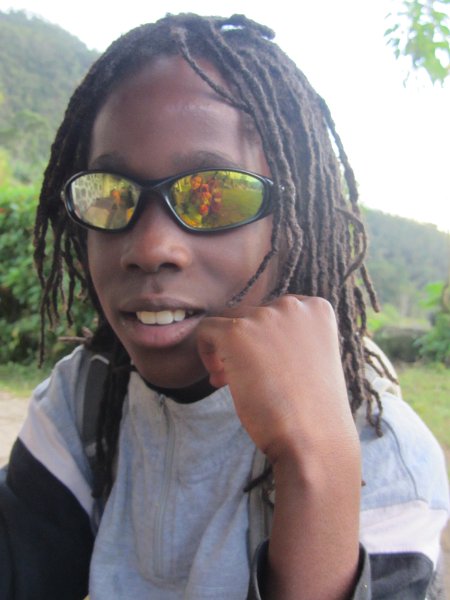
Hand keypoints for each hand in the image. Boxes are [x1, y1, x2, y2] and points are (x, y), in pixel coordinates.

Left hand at [196, 294, 356, 462]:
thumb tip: (246, 336)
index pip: (277, 311)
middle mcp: (293, 306)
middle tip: (246, 378)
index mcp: (317, 309)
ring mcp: (265, 316)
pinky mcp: (236, 332)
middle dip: (244, 345)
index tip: (266, 365)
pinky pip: (206, 330)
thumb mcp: (312, 359)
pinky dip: (206, 352)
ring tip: (232, 383)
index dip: (265, 338)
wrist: (313, 438)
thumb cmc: (312, 408)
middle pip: (250, 315)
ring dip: (226, 350)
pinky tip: (219, 379)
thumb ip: (288, 338)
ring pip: (227, 322)